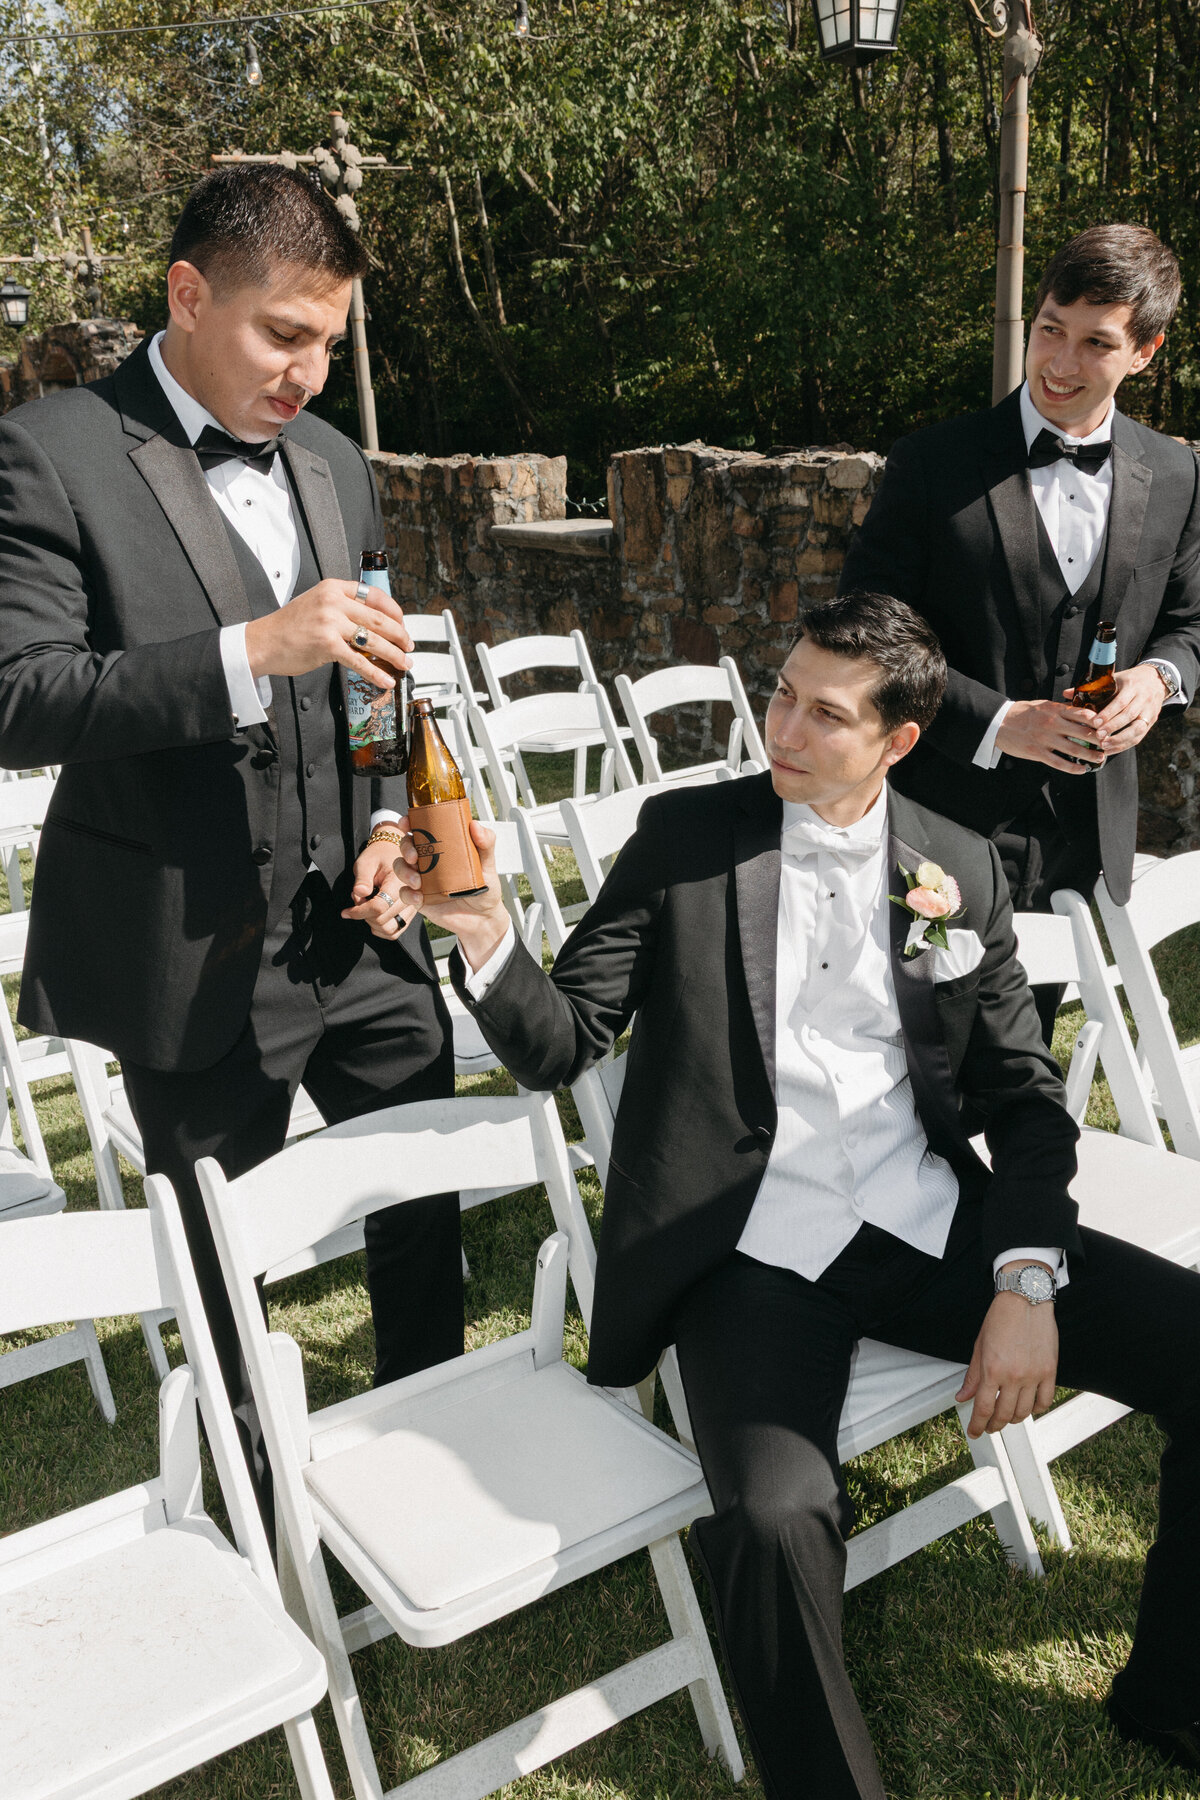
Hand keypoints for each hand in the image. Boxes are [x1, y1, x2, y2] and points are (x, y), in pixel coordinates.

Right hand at [244, 578, 412, 687]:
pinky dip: (376, 673)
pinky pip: (359, 661)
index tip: (403, 623)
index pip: (374, 595)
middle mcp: (333, 602)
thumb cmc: (289, 627)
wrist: (262, 642)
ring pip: (374, 640)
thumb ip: (342, 608)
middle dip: (400, 635)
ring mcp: (330, 623)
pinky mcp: (327, 645)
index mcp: (333, 588)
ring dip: (393, 654)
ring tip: (403, 663)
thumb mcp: (316, 604)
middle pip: (379, 619)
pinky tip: (385, 680)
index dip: (395, 611)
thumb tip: (372, 624)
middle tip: (409, 646)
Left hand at [341, 836, 422, 939]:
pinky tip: (372, 916)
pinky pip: (394, 932)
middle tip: (357, 901)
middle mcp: (411, 897)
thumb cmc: (378, 857)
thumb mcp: (366, 862)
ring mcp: (412, 908)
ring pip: (389, 929)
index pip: (379, 906)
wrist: (394, 855)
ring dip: (371, 923)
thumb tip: (359, 893)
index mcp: (400, 881)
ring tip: (366, 907)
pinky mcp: (410, 915)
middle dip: (364, 915)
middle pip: (382, 920)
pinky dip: (380, 929)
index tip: (346, 912)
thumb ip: (362, 878)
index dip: (359, 912)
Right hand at [397, 818, 510, 965]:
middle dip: (405, 847)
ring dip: (404, 871)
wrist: (483, 919)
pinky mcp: (419, 898)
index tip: (407, 822)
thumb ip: (486, 844)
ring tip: (418, 881)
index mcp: (443, 847)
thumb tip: (475, 825)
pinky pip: (404, 893)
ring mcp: (422, 879)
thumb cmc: (485, 889)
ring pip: (401, 867)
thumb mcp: (488, 864)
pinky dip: (408, 894)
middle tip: (414, 856)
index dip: (409, 822)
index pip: (421, 829)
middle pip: (407, 846)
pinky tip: (419, 898)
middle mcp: (429, 860)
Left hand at [956, 1269, 1058, 1437]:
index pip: (983, 1408)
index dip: (977, 1425)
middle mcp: (1014, 1376)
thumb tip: (963, 1397)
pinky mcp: (1050, 1371)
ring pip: (1024, 1412)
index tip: (974, 1432)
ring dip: (1013, 1419)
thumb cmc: (1001, 1318)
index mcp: (992, 1369)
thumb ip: (972, 1376)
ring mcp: (1034, 1375)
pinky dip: (1036, 1409)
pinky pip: (1045, 1401)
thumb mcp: (979, 1346)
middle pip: (1003, 1414)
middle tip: (989, 1426)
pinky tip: (1028, 1407)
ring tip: (1006, 1416)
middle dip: (993, 1425)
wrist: (1025, 1299)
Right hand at [994, 698, 1105, 772]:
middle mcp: (1052, 724)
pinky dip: (1073, 768)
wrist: (999, 723)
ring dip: (1089, 755)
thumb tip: (1080, 710)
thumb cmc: (1021, 713)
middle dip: (1098, 740)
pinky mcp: (1037, 752)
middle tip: (1108, 744)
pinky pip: (1059, 762)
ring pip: (1074, 749)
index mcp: (1054, 710)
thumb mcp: (1043, 705)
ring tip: (1100, 758)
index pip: (1082, 714)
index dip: (1098, 721)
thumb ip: (1061, 709)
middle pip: (1082, 732)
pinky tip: (1082, 770)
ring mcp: (1045, 739)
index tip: (1107, 726)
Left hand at [1072, 664, 1167, 755]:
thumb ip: (1091, 688)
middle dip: (1113, 727)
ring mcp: (1149, 711)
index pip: (1121, 701)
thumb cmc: (1128, 681)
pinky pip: (1139, 736)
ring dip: (1120, 739)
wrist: (1155, 680)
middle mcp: (1143, 698)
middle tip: (1098, 736)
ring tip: (1104, 746)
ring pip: (1137, 728)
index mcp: (1132, 686)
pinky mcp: (1151, 721)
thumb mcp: (1113, 679)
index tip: (1095, 723)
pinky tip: (1111, 750)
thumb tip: (1065, 693)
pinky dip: (1125, 745)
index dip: (1108, 713)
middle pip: (1129, 715)